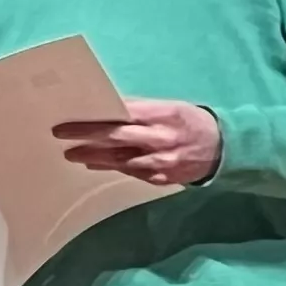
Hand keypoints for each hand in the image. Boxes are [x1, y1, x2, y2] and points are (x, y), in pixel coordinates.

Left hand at [52, 99, 222, 188]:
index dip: (92, 121)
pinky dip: (112, 167)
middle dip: (85, 139)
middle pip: (114, 139)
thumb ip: (141, 109)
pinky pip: (131, 172)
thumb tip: (109, 109)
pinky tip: (96, 163)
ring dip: (94, 157)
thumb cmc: (192, 121)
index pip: (119, 116)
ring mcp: (160, 162)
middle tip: (61, 137)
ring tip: (73, 154)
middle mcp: (159, 140)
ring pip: (119, 160)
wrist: (223, 149)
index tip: (69, 121)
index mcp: (161, 115)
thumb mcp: (170, 107)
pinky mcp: (161, 178)